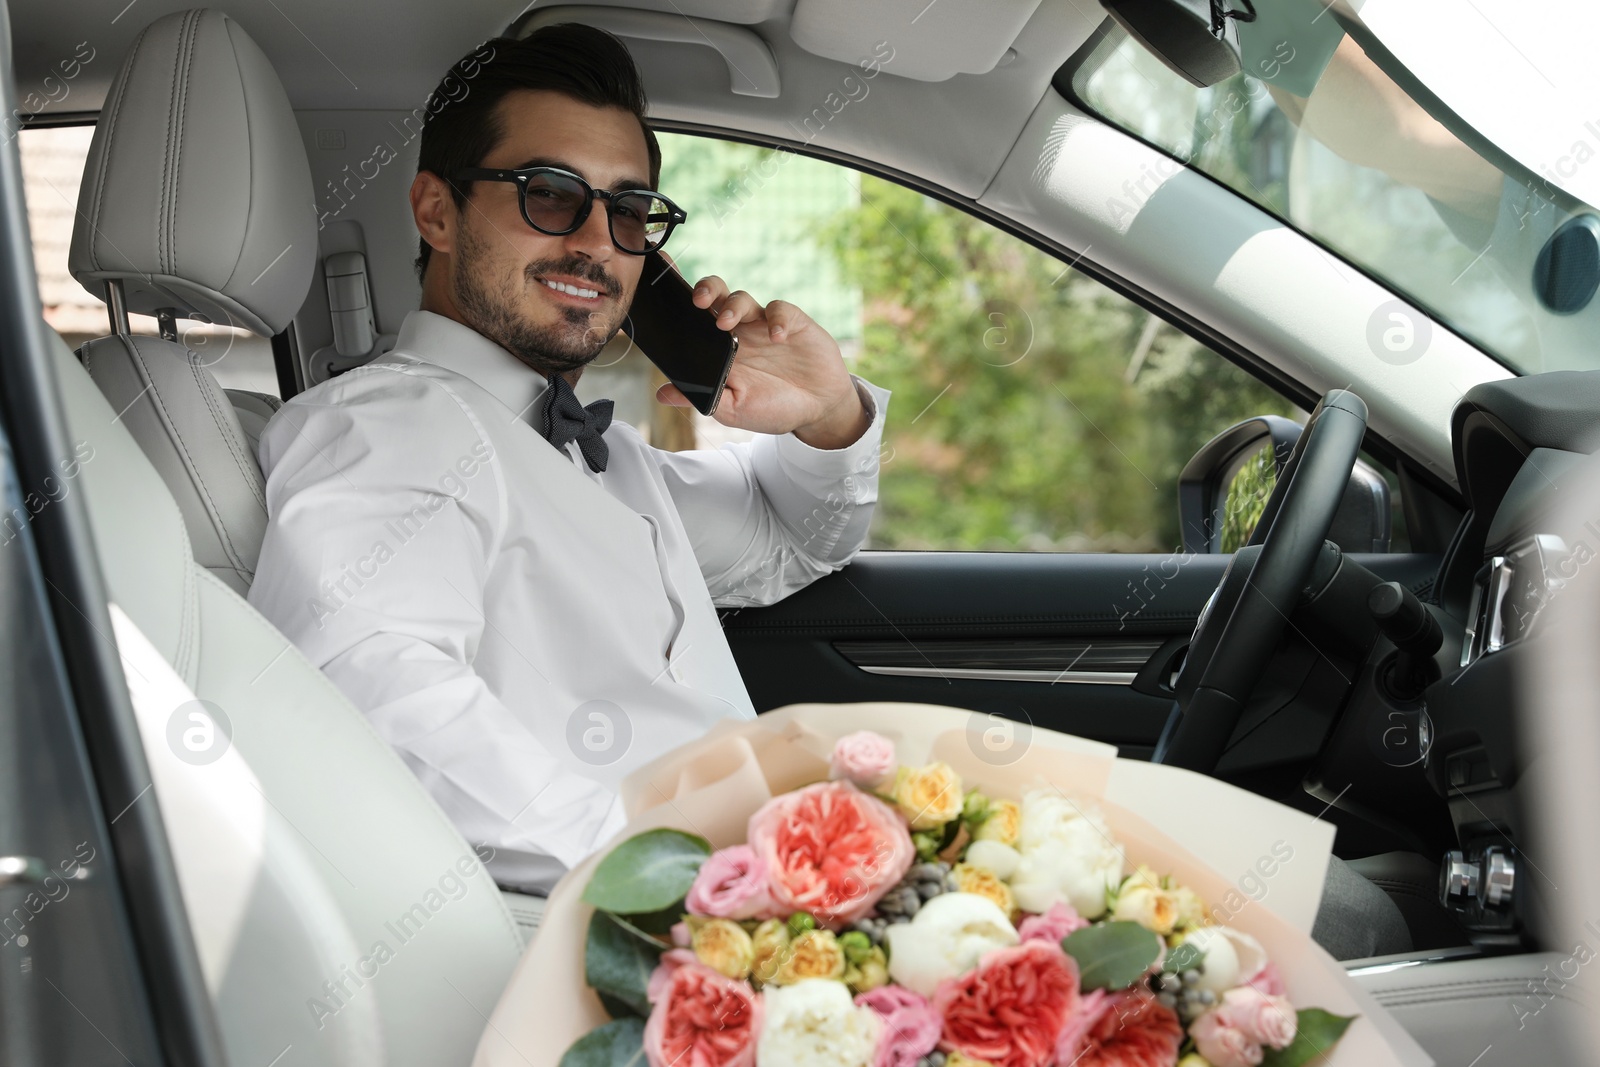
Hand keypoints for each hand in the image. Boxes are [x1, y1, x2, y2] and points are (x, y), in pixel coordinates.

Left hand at [654, 273, 869, 449]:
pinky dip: (777, 319)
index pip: (694, 319)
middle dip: (705, 291)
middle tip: (698, 302)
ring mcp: (764, 324)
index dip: (679, 304)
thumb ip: (700, 398)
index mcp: (719, 349)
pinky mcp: (792, 322)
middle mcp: (739, 331)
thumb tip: (662, 395)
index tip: (665, 296)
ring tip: (728, 323)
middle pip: (716, 296)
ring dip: (733, 306)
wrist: (817, 410)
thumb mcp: (731, 410)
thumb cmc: (772, 407)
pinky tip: (778, 337)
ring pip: (742, 298)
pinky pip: (780, 310)